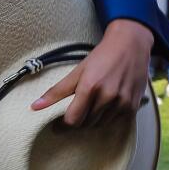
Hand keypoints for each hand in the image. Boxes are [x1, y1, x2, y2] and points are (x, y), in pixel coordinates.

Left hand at [31, 19, 155, 125]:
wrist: (130, 44)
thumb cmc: (103, 55)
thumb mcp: (78, 71)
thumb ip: (56, 91)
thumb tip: (35, 106)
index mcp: (90, 86)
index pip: (73, 120)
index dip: (63, 125)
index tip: (58, 126)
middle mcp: (107, 96)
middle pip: (86, 123)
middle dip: (79, 120)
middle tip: (76, 111)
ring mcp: (122, 102)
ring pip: (101, 124)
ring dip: (93, 119)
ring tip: (92, 105)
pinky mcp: (133, 105)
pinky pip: (115, 121)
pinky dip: (108, 117)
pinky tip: (106, 105)